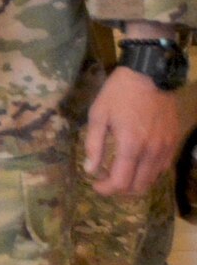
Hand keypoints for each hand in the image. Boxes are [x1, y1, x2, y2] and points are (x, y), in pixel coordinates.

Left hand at [84, 64, 190, 195]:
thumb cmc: (119, 92)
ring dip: (135, 184)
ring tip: (121, 174)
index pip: (121, 182)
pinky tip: (137, 165)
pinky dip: (149, 173)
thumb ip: (94, 144)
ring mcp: (166, 148)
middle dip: (120, 190)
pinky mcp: (174, 142)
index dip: (106, 190)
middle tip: (107, 182)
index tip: (95, 185)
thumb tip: (90, 169)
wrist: (150, 73)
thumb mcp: (99, 113)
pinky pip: (162, 168)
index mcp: (130, 145)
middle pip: (138, 187)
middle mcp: (151, 151)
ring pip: (152, 180)